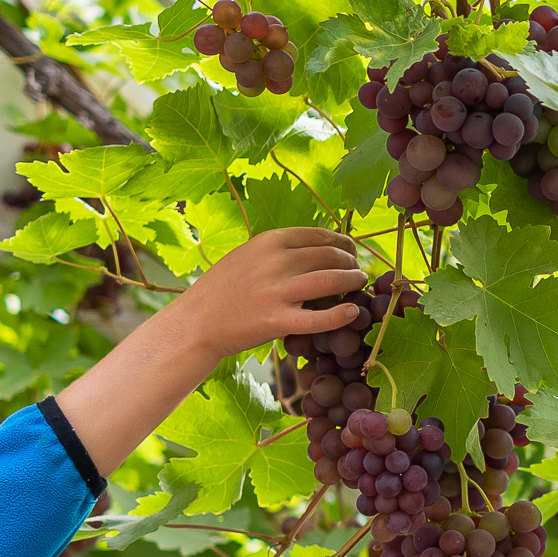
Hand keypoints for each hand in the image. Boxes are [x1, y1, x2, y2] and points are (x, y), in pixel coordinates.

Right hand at [174, 224, 367, 356]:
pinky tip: (353, 312)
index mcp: (270, 241)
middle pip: (331, 255)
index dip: (344, 243)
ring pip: (332, 280)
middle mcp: (276, 262)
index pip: (320, 235)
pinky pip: (319, 318)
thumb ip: (280, 249)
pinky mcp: (278, 321)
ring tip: (360, 285)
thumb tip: (319, 245)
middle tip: (358, 271)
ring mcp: (278, 291)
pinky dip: (341, 315)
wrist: (197, 322)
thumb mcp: (248, 254)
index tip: (351, 251)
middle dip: (352, 262)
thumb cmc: (224, 288)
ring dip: (354, 281)